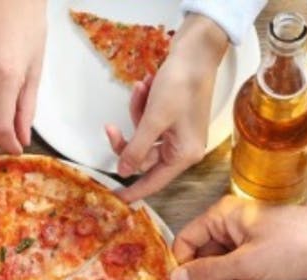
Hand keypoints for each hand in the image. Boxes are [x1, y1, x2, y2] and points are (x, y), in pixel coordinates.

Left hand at [107, 15, 227, 201]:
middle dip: (127, 138)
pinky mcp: (174, 120)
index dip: (133, 191)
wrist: (196, 52)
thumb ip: (137, 149)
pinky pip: (149, 122)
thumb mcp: (154, 119)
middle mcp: (183, 149)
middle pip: (143, 157)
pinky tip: (147, 86)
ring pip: (143, 137)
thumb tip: (123, 171)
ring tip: (142, 89)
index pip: (153, 182)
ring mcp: (179, 134)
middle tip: (109, 127)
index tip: (116, 200)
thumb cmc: (181, 85)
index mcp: (184, 155)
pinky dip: (144, 106)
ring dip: (137, 114)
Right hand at [169, 183, 306, 279]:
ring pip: (224, 271)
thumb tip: (177, 278)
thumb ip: (208, 272)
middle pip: (205, 261)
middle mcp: (230, 226)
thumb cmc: (296, 243)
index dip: (184, 268)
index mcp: (221, 218)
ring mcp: (246, 240)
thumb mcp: (246, 263)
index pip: (186, 242)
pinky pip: (242, 274)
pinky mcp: (260, 253)